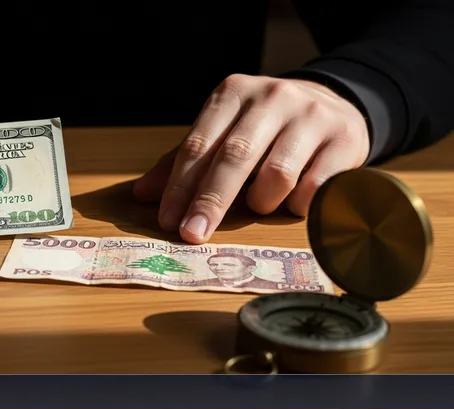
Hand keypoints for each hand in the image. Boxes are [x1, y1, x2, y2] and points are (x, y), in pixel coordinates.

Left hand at [133, 74, 369, 243]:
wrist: (335, 104)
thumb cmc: (266, 127)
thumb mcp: (223, 131)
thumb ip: (184, 161)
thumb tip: (142, 194)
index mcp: (233, 93)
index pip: (199, 144)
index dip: (180, 186)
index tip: (168, 221)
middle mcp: (272, 97)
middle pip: (234, 156)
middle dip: (210, 201)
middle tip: (192, 235)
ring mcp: (312, 115)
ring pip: (277, 173)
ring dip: (261, 201)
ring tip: (258, 205)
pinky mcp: (345, 138)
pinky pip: (315, 186)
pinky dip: (297, 205)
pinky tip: (292, 205)